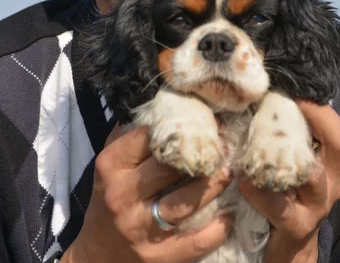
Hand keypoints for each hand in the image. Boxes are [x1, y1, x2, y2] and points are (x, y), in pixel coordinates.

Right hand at [61, 124, 232, 262]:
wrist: (97, 255)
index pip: (149, 138)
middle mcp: (122, 196)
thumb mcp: (111, 166)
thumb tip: (161, 105)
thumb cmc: (110, 199)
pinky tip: (229, 217)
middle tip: (222, 145)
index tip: (203, 121)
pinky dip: (216, 230)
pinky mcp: (157, 257)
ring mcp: (139, 229)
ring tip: (228, 173)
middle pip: (169, 168)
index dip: (179, 126)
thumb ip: (130, 138)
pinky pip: (193, 243)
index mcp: (112, 167)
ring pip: (184, 203)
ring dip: (212, 186)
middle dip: (200, 155)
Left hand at [239, 101, 339, 262]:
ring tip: (259, 141)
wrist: (288, 241)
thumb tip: (260, 91)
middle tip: (291, 99)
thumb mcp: (293, 159)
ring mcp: (317, 205)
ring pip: (313, 177)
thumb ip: (287, 132)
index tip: (296, 85)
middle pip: (339, 147)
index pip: (339, 130)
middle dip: (317, 118)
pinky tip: (244, 181)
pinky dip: (261, 192)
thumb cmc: (287, 188)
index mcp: (334, 161)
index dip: (321, 107)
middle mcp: (333, 181)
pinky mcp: (297, 226)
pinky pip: (281, 207)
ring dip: (285, 157)